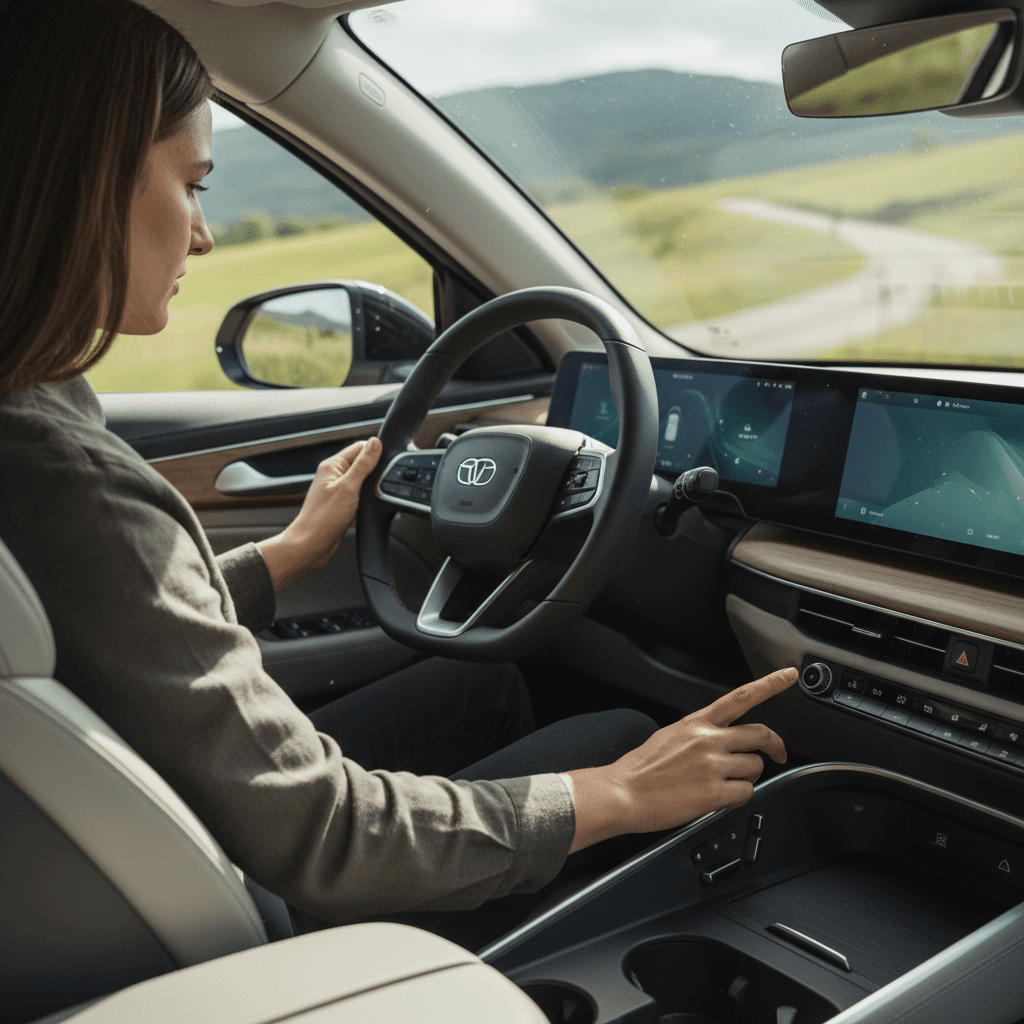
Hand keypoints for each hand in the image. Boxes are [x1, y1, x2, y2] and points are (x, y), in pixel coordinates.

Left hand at [257, 437, 381, 592]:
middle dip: (377, 472)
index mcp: (333, 465)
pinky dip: (369, 500)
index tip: (389, 460)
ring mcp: (338, 490)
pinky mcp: (343, 504)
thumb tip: (375, 443)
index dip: (376, 452)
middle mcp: (334, 475)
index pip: (360, 447)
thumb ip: (363, 464)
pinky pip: (360, 496)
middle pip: (363, 463)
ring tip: (377, 497)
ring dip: (373, 488)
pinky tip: (372, 506)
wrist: (312, 545)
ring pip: (364, 481)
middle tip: (383, 483)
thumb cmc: (323, 518)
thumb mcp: (349, 487)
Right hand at [562, 667, 797, 852]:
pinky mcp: (715, 792)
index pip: (741, 697)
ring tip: (724, 784)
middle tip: (777, 754)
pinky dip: (738, 799)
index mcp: (697, 722)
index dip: (770, 684)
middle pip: (761, 735)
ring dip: (747, 778)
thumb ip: (699, 733)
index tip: (789, 675)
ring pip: (756, 767)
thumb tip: (721, 740)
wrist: (622, 793)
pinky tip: (719, 799)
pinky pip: (746, 793)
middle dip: (774, 747)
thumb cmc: (641, 769)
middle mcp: (709, 739)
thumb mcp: (670, 735)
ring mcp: (713, 765)